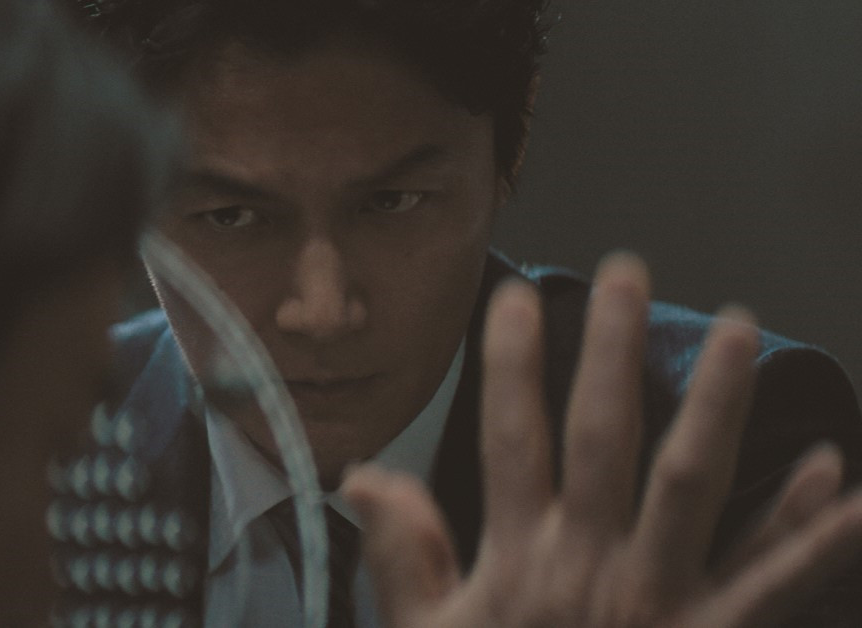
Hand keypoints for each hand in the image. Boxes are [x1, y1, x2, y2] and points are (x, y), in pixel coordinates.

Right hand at [343, 253, 861, 627]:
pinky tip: (837, 476)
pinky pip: (768, 585)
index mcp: (518, 560)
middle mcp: (590, 565)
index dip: (510, 367)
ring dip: (717, 404)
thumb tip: (365, 476)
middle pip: (604, 439)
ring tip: (742, 328)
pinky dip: (806, 535)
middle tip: (626, 272)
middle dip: (611, 351)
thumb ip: (403, 558)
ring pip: (691, 485)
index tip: (516, 296)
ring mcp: (659, 600)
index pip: (511, 442)